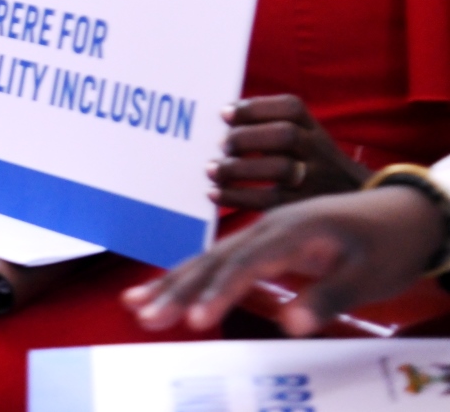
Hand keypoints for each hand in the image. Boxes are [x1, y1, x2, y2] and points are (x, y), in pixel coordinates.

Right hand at [123, 185, 443, 334]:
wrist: (401, 212)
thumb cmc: (386, 245)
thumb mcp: (368, 276)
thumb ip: (326, 298)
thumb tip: (290, 326)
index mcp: (291, 230)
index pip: (245, 264)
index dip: (218, 293)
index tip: (196, 321)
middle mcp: (266, 227)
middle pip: (213, 259)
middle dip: (177, 289)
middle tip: (146, 316)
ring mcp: (260, 232)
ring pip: (207, 258)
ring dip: (171, 282)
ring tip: (136, 305)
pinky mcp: (261, 241)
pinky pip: (218, 258)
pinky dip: (188, 275)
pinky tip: (165, 288)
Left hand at [210, 95, 370, 209]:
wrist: (353, 197)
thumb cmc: (310, 162)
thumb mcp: (304, 137)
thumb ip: (269, 126)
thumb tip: (221, 120)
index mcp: (313, 129)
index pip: (291, 108)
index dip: (255, 107)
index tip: (224, 113)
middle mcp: (318, 151)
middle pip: (286, 135)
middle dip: (247, 137)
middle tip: (221, 144)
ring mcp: (315, 180)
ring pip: (280, 169)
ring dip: (238, 168)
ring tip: (211, 170)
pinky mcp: (304, 208)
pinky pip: (270, 201)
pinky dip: (237, 196)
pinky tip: (213, 193)